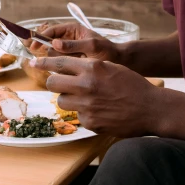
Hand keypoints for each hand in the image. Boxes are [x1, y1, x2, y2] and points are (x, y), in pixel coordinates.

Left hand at [29, 55, 161, 137]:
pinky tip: (99, 111)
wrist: (151, 108)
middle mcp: (87, 85)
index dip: (43, 62)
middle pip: (53, 83)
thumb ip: (89, 67)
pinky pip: (77, 116)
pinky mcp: (90, 122)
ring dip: (69, 99)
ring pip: (62, 101)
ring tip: (85, 98)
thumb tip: (67, 68)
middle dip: (54, 83)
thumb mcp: (111, 67)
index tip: (33, 62)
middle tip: (61, 84)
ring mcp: (87, 105)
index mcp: (92, 67)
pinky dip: (84, 113)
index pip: (59, 63)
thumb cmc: (133, 85)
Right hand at [30, 23, 121, 63]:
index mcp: (73, 30)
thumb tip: (54, 43)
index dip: (40, 37)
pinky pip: (60, 63)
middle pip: (49, 44)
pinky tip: (68, 70)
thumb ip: (74, 45)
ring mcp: (69, 50)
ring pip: (53, 55)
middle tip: (53, 58)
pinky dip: (60, 66)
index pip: (51, 31)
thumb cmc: (108, 51)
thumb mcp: (92, 46)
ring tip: (72, 63)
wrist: (119, 63)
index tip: (33, 46)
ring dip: (58, 60)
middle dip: (50, 51)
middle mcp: (69, 39)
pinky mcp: (71, 61)